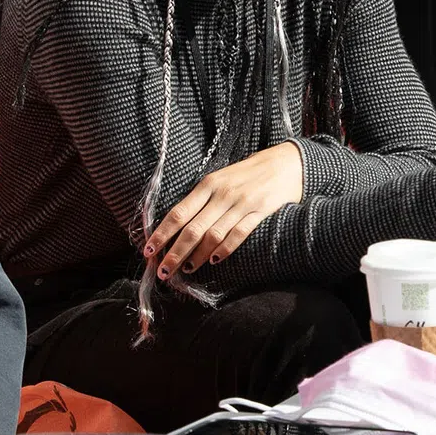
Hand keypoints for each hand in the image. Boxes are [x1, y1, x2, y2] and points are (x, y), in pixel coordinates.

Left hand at [145, 142, 302, 277]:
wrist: (286, 163)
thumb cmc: (248, 173)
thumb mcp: (220, 179)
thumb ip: (202, 199)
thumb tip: (177, 225)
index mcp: (208, 184)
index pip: (178, 213)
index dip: (162, 233)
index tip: (149, 250)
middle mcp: (222, 194)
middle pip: (192, 229)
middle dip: (175, 253)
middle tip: (163, 271)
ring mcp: (242, 203)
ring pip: (213, 235)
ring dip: (197, 256)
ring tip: (186, 270)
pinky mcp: (261, 211)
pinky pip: (239, 234)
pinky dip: (224, 249)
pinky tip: (214, 260)